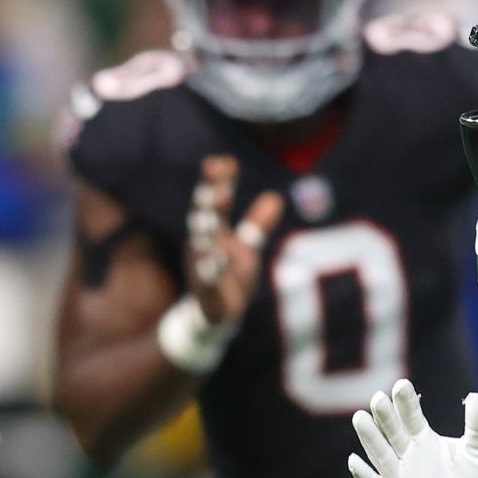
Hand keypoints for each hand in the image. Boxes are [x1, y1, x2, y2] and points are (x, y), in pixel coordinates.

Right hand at [186, 155, 283, 324]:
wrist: (214, 316)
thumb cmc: (228, 277)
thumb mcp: (245, 249)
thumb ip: (257, 225)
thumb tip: (276, 196)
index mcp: (211, 232)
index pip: (213, 201)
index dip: (218, 182)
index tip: (225, 161)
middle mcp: (203, 245)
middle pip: (204, 216)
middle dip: (210, 198)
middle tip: (218, 179)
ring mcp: (202, 267)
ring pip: (203, 244)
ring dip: (207, 225)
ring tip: (214, 208)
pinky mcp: (208, 291)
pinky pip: (209, 279)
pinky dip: (212, 269)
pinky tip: (217, 258)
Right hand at [348, 379, 477, 477]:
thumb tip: (476, 395)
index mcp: (425, 442)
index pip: (412, 417)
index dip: (406, 403)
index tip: (401, 385)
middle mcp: (408, 457)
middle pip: (393, 432)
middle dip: (385, 416)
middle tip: (378, 397)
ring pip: (381, 454)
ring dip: (370, 438)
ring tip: (360, 417)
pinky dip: (365, 476)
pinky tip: (354, 461)